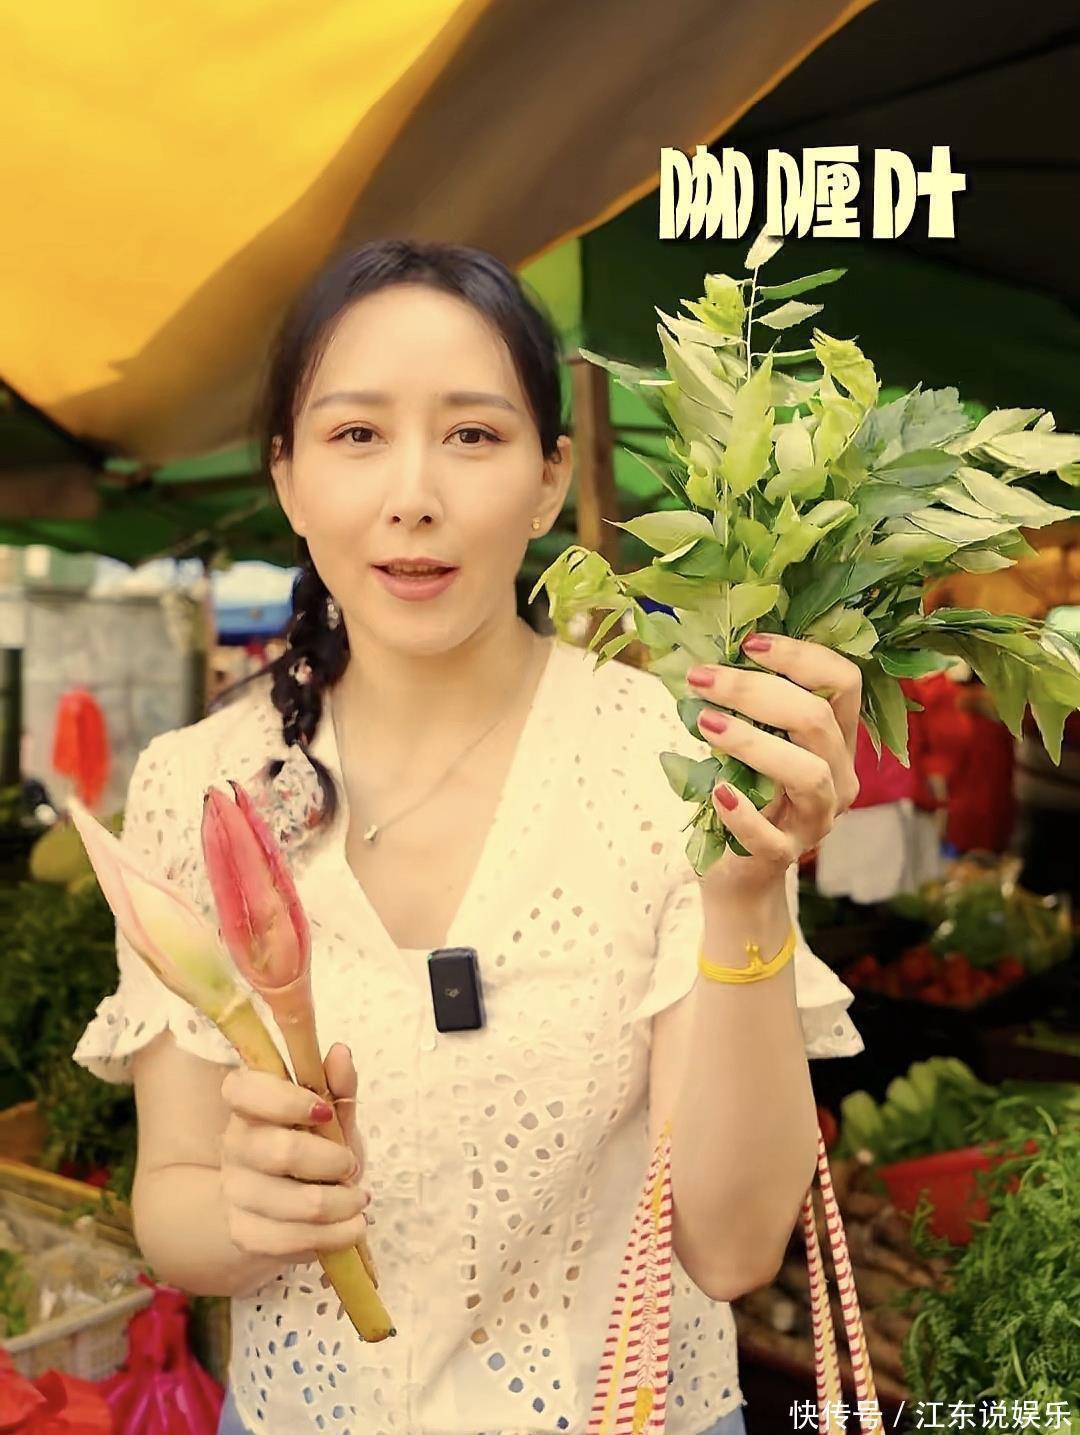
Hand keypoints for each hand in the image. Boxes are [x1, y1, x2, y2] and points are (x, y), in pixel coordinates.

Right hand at [220, 1045, 371, 1262]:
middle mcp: (233, 1144)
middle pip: (280, 1152)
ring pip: (293, 1203)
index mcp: (247, 1103)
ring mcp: (234, 1190)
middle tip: (352, 1165)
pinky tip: (349, 1226)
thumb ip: (337, 1084)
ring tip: (359, 1200)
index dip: (285, 1099)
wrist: (287, 1205)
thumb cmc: (315, 1146)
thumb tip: (340, 1052)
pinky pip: (290, 1240)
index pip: (244, 1089)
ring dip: (341, 1204)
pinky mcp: (244, 1232)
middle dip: (332, 1161)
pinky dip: (333, 1236)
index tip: (325, 1111)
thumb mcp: (331, 1114)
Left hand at [688, 633, 861, 895]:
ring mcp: (816, 819)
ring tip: (704, 722)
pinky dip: (743, 812)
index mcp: (835, 740)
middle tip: (703, 676)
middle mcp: (838, 776)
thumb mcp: (751, 744)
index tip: (749, 644)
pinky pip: (770, 836)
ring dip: (753, 741)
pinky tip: (716, 790)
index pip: (844, 683)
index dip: (801, 656)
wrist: (740, 873)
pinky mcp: (785, 856)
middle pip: (818, 719)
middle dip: (757, 690)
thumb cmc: (744, 794)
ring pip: (808, 773)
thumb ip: (747, 708)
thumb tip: (706, 658)